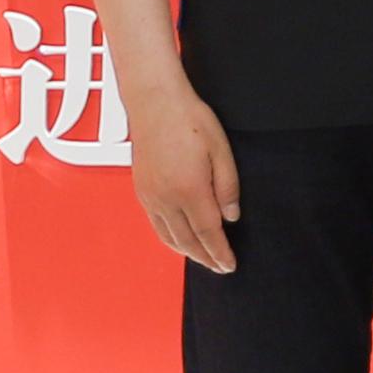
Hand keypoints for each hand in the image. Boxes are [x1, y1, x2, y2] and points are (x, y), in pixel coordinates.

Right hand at [126, 72, 239, 271]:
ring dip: (187, 252)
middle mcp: (165, 198)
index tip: (229, 265)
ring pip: (168, 236)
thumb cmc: (190, 121)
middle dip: (205, 258)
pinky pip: (156, 224)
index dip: (219, 252)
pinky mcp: (141, 191)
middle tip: (220, 267)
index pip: (207, 232)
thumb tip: (231, 216)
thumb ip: (228, 187)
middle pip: (186, 240)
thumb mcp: (222, 151)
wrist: (155, 104)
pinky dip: (170, 238)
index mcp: (189, 189)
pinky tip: (180, 239)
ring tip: (203, 259)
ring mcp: (150, 196)